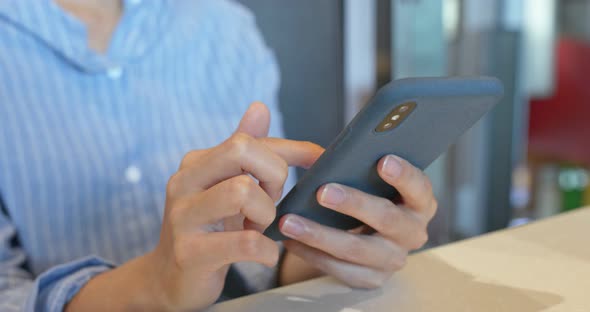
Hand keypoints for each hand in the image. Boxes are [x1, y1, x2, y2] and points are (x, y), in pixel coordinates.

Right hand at [148, 103, 321, 309]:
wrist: (170, 277)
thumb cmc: (208, 227)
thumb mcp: (225, 185)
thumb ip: (245, 150)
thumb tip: (260, 107)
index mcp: (196, 162)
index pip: (249, 139)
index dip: (291, 148)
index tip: (319, 159)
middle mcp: (184, 182)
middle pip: (242, 150)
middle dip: (273, 175)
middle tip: (271, 201)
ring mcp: (184, 217)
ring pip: (243, 192)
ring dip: (267, 214)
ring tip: (259, 228)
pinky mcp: (190, 253)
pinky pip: (246, 243)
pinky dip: (267, 249)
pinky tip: (263, 253)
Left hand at [279, 154, 436, 287]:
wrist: (366, 236)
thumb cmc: (369, 197)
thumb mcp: (373, 182)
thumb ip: (362, 169)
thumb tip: (326, 158)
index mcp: (419, 202)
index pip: (419, 187)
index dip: (403, 175)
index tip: (382, 160)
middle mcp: (412, 232)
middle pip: (386, 218)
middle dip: (353, 203)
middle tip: (322, 192)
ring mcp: (393, 259)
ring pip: (355, 248)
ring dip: (319, 234)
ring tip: (290, 221)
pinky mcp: (372, 278)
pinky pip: (339, 268)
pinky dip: (312, 253)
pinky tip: (291, 240)